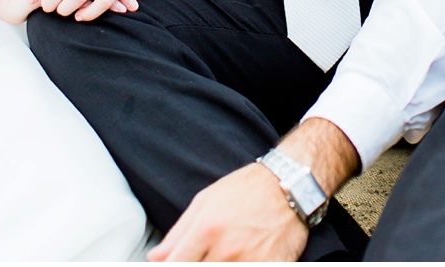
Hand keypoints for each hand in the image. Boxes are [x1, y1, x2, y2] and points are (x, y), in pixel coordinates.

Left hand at [147, 162, 307, 262]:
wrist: (289, 186)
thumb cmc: (246, 190)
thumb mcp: (206, 200)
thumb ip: (178, 233)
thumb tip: (154, 258)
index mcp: (206, 229)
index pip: (175, 265)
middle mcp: (226, 250)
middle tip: (204, 256)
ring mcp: (250, 262)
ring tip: (223, 254)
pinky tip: (242, 258)